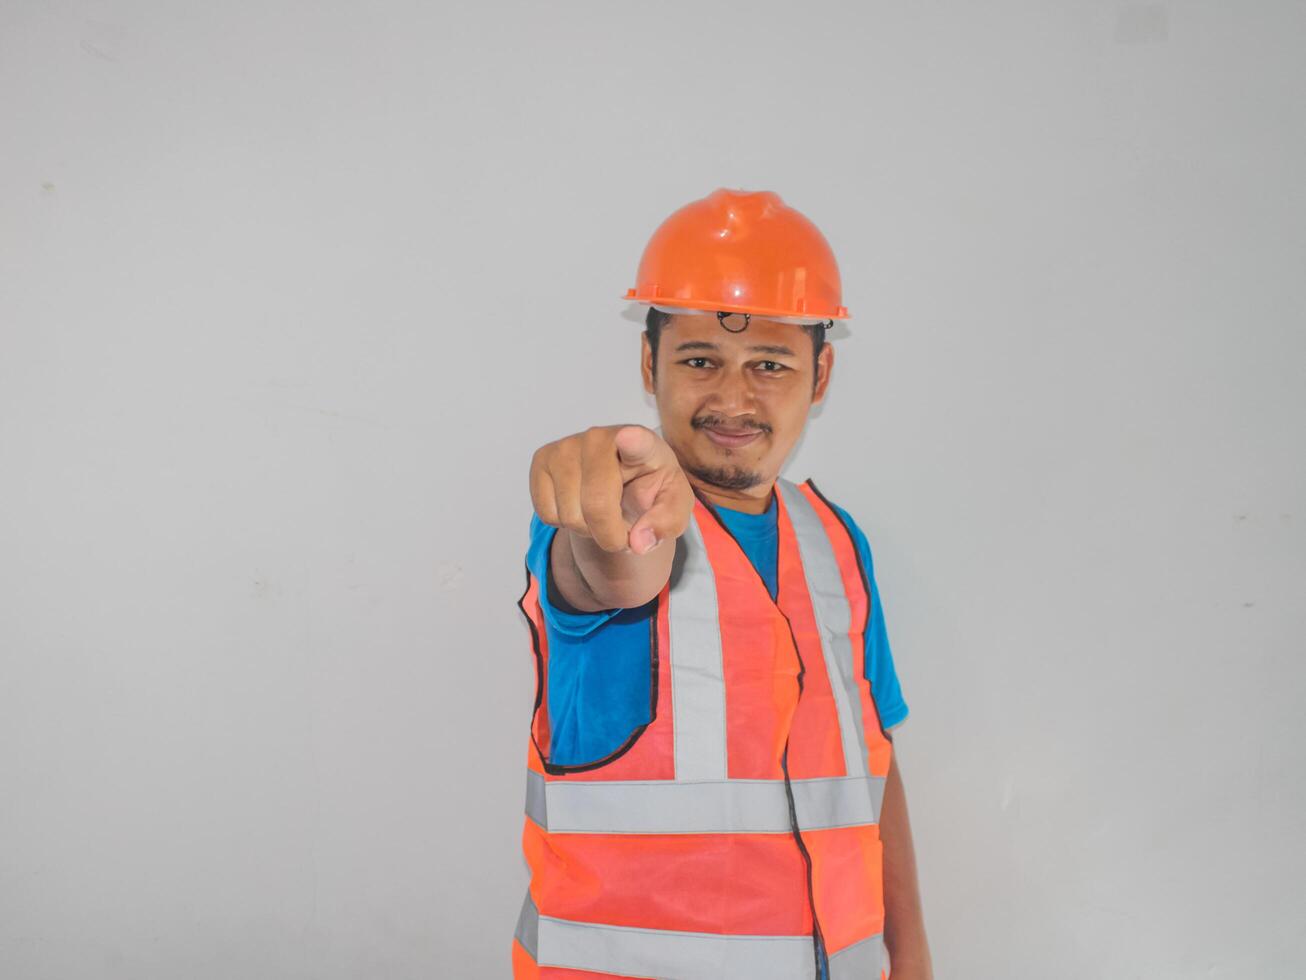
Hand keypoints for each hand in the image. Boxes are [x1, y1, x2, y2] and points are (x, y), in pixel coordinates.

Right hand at [529, 425, 693, 555]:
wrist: (621, 479)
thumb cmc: (649, 488)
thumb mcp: (672, 507)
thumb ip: (666, 523)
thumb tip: (638, 542)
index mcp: (643, 444)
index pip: (637, 442)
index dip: (632, 442)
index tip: (628, 438)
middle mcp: (600, 438)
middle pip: (597, 504)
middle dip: (610, 535)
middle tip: (622, 532)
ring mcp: (567, 445)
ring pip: (569, 514)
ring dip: (586, 530)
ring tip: (600, 514)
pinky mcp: (542, 459)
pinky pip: (546, 513)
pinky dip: (563, 523)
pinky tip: (578, 505)